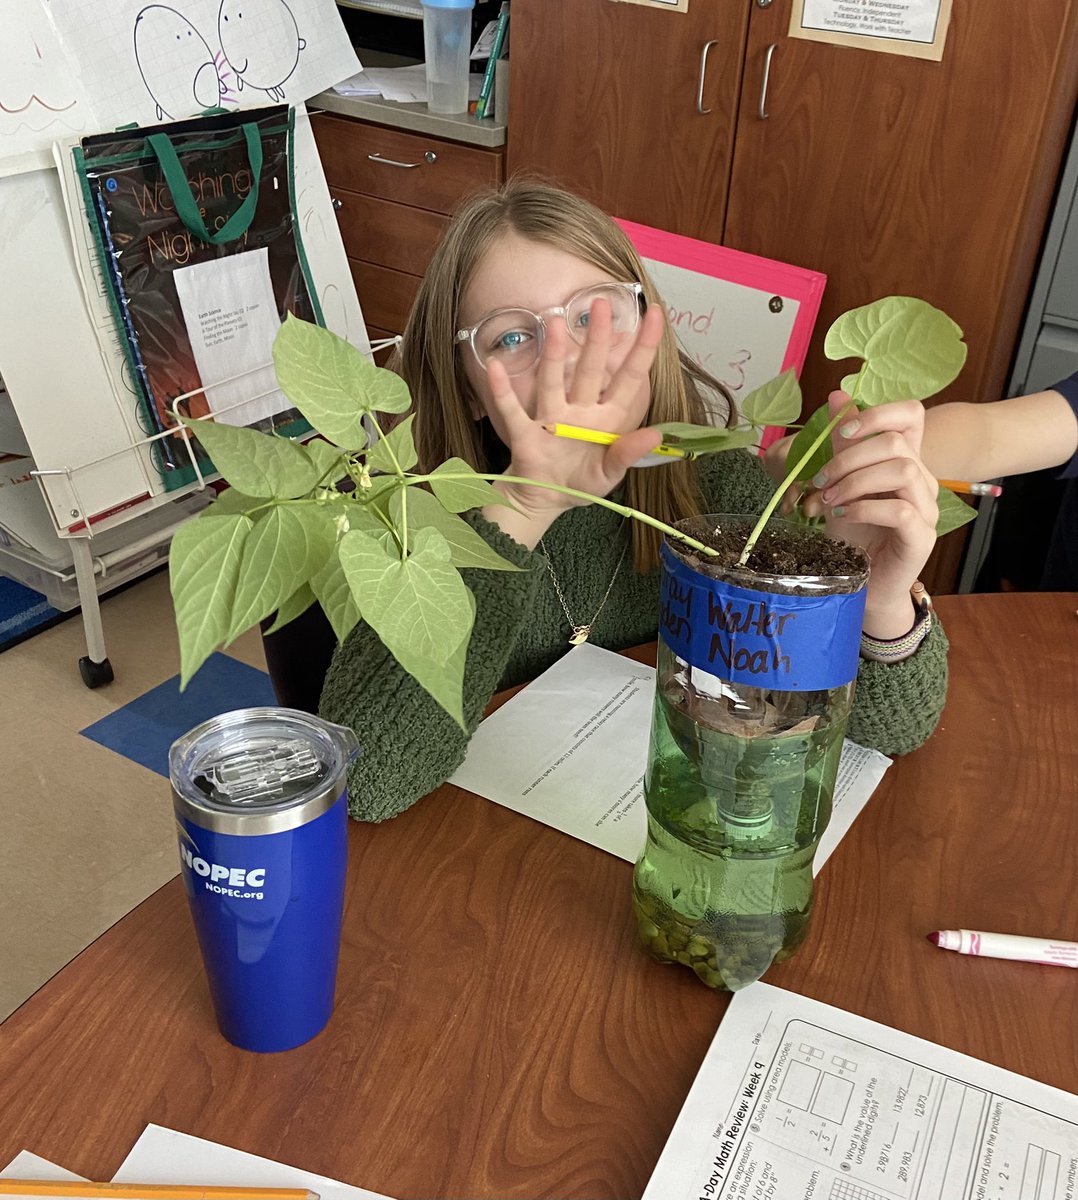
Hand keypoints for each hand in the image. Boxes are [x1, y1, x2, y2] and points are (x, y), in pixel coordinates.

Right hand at [481, 299, 664, 547]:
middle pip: (589, 369)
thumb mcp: (609, 474)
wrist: (546, 498)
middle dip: (596, 338)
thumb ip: (628, 454)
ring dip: (552, 354)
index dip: (643, 348)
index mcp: (606, 419)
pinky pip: (513, 410)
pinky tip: (495, 367)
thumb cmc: (581, 481)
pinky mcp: (526, 434)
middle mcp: (580, 411)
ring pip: (552, 380)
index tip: (655, 314)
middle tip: (600, 304)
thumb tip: (654, 435)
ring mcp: (551, 419)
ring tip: (553, 322)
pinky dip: (502, 392)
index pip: (629, 378)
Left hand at [814, 392, 937, 638]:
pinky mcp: (922, 537)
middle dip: (849, 458)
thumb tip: (836, 395)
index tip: (840, 432)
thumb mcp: (840, 485)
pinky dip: (865, 508)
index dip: (876, 413)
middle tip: (820, 482)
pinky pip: (900, 510)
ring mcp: (928, 509)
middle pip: (896, 444)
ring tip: (829, 501)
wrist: (863, 583)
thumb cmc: (854, 535)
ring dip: (855, 482)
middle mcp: (922, 481)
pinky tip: (843, 516)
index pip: (911, 415)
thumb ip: (843, 445)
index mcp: (905, 461)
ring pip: (901, 471)